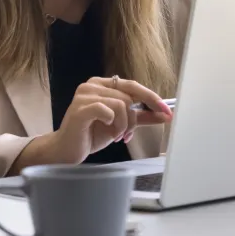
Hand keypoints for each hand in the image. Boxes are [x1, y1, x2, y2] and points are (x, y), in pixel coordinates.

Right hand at [20, 77, 173, 168]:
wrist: (67, 150)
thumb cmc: (90, 135)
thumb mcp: (121, 124)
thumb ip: (140, 117)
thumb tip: (164, 114)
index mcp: (101, 84)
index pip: (132, 86)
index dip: (152, 98)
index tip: (167, 113)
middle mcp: (91, 85)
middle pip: (128, 96)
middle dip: (134, 119)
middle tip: (128, 135)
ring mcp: (84, 95)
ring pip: (121, 104)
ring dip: (124, 125)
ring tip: (116, 136)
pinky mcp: (80, 109)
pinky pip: (108, 110)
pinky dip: (113, 123)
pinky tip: (107, 130)